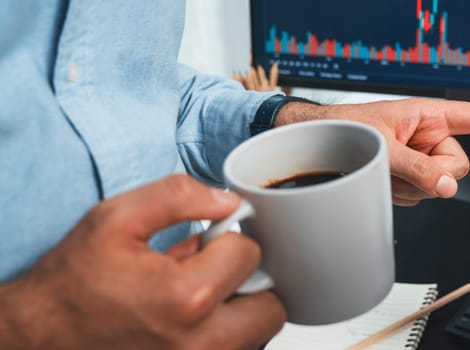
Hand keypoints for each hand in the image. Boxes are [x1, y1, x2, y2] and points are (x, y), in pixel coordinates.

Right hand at [0, 175, 284, 348]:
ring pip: (257, 335)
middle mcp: (200, 343)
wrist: (39, 338)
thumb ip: (176, 196)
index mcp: (185, 297)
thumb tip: (227, 200)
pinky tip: (191, 322)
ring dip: (239, 312)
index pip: (249, 253)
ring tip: (197, 300)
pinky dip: (223, 334)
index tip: (202, 242)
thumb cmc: (73, 284)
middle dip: (249, 282)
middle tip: (213, 274)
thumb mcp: (115, 220)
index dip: (226, 238)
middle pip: (271, 307)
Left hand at [276, 98, 469, 205]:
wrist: (314, 146)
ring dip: (409, 186)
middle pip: (458, 165)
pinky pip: (420, 196)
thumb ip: (417, 168)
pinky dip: (400, 194)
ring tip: (382, 170)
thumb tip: (448, 187)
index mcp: (429, 115)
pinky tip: (381, 181)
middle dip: (433, 173)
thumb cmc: (344, 129)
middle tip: (403, 168)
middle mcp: (429, 137)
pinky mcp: (409, 179)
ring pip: (438, 186)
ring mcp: (420, 160)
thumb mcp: (382, 146)